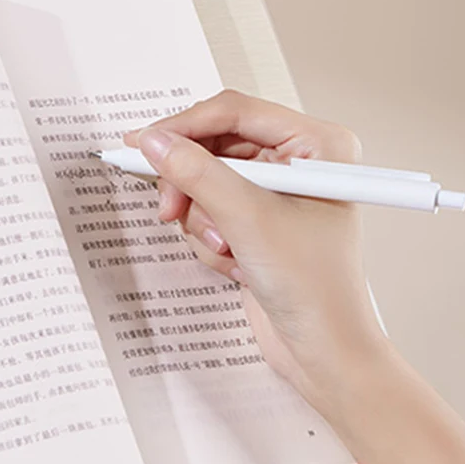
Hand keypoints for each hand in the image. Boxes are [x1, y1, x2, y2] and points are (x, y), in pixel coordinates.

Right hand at [124, 90, 392, 418]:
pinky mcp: (257, 220)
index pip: (234, 112)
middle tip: (169, 209)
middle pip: (214, 146)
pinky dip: (208, 237)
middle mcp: (299, 161)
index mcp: (317, 144)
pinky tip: (231, 262)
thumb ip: (197, 175)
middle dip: (192, 185)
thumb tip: (155, 142)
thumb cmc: (313, 288)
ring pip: (205, 181)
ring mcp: (276, 192)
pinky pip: (209, 209)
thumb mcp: (247, 222)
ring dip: (202, 219)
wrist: (322, 351)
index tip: (142, 145)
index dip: (184, 127)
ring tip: (224, 250)